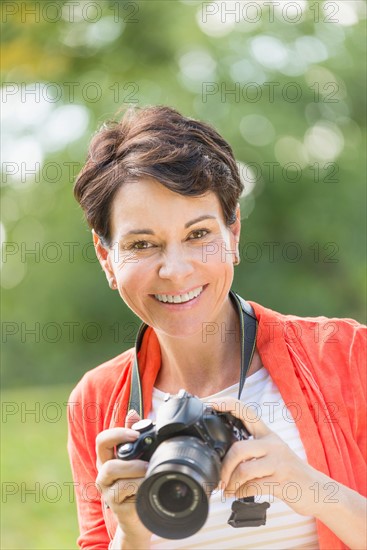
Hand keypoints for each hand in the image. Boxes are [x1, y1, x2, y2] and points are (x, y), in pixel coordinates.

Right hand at [95, 410, 151, 543]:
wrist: (143, 517)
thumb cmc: (140, 484)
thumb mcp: (140, 458)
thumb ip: (136, 436)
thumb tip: (133, 413)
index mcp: (109, 459)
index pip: (103, 440)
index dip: (117, 433)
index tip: (135, 433)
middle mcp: (104, 473)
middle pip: (103, 453)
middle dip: (123, 447)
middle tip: (143, 452)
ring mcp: (107, 490)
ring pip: (112, 471)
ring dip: (134, 469)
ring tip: (148, 471)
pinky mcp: (114, 505)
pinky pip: (122, 490)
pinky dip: (137, 485)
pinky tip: (146, 486)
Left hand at [212, 397, 321, 516]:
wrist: (319, 490)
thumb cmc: (290, 472)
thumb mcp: (274, 453)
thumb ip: (253, 449)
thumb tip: (224, 456)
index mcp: (268, 434)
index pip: (247, 412)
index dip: (229, 405)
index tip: (212, 404)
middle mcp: (273, 444)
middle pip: (239, 449)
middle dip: (224, 467)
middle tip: (219, 480)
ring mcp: (279, 463)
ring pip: (244, 470)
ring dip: (231, 484)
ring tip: (227, 491)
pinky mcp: (282, 482)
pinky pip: (253, 487)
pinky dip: (240, 493)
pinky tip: (237, 495)